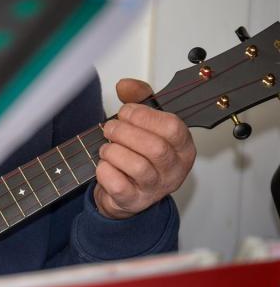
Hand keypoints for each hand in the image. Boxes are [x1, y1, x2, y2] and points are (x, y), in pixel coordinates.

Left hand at [94, 78, 196, 219]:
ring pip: (137, 166)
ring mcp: (156, 188)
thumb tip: (125, 85)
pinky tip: (104, 165)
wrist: (125, 192)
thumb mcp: (143, 122)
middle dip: (124, 132)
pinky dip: (105, 171)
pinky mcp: (135, 201)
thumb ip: (137, 99)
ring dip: (113, 151)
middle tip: (110, 129)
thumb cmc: (137, 153)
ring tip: (107, 148)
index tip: (125, 112)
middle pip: (154, 147)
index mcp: (183, 146)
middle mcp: (175, 169)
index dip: (143, 115)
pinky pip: (118, 185)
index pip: (173, 127)